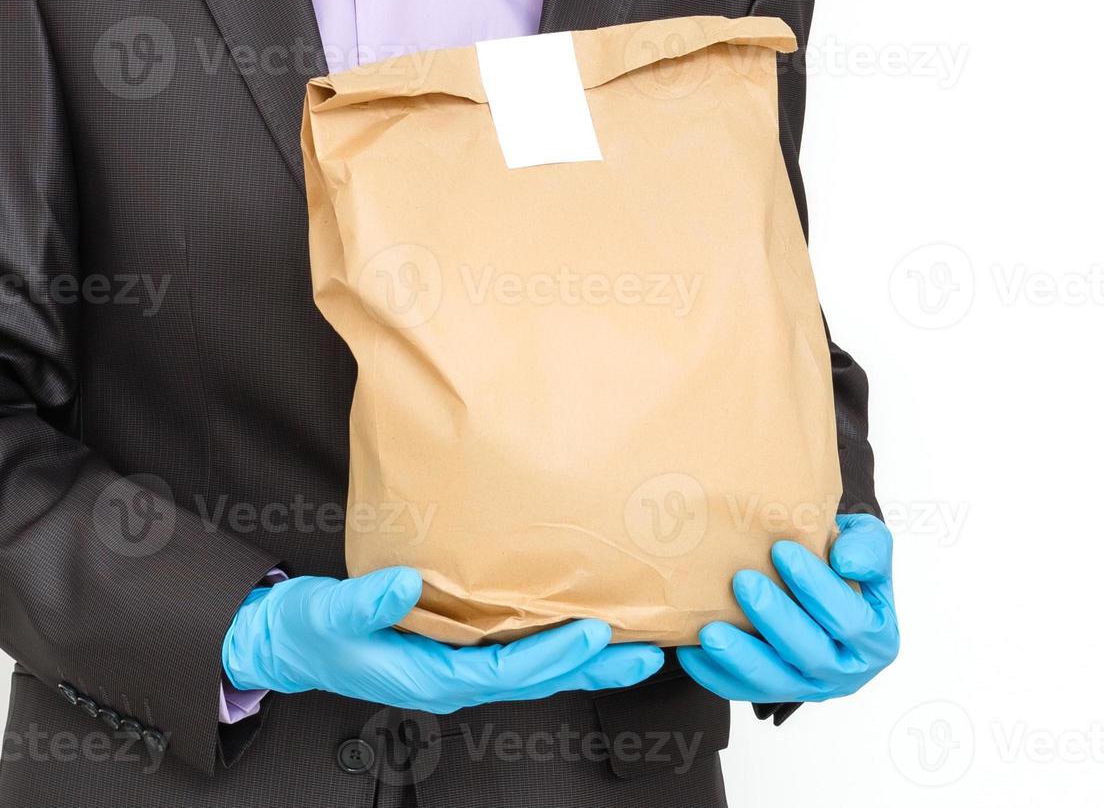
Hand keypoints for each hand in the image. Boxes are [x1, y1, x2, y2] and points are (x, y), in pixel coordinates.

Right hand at [222, 567, 663, 711]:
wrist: (293, 643)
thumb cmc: (313, 630)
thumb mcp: (328, 613)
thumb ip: (365, 602)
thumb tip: (403, 584)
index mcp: (429, 679)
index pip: (505, 673)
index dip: (552, 655)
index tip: (594, 633)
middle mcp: (453, 682)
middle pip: (537, 680)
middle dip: (593, 668)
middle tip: (648, 652)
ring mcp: (460, 671)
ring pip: (537, 672)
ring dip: (588, 662)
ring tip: (640, 648)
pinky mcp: (461, 655)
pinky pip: (521, 657)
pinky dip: (560, 648)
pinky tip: (590, 632)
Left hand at [677, 514, 897, 702]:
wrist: (823, 583)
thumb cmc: (844, 561)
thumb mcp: (869, 544)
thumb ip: (868, 547)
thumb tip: (846, 562)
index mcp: (878, 638)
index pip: (849, 619)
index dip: (817, 587)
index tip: (782, 550)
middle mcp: (849, 671)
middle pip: (812, 654)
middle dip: (776, 618)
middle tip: (742, 582)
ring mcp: (811, 687)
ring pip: (776, 682)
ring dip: (741, 657)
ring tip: (709, 630)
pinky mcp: (777, 693)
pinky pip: (744, 692)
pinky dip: (716, 675)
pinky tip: (692, 651)